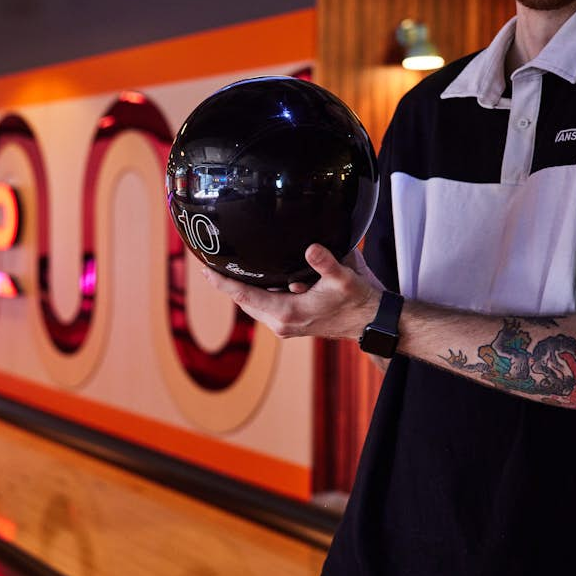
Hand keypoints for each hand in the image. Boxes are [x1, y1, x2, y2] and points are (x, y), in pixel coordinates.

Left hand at [202, 244, 383, 340]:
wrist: (369, 322)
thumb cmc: (356, 300)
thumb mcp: (344, 277)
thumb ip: (326, 263)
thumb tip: (311, 248)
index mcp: (288, 313)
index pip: (246, 297)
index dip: (223, 284)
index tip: (205, 272)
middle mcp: (282, 323)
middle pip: (244, 302)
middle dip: (227, 286)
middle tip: (209, 267)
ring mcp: (285, 327)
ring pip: (253, 306)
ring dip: (241, 292)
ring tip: (225, 272)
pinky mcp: (290, 325)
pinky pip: (264, 308)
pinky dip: (256, 295)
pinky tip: (254, 280)